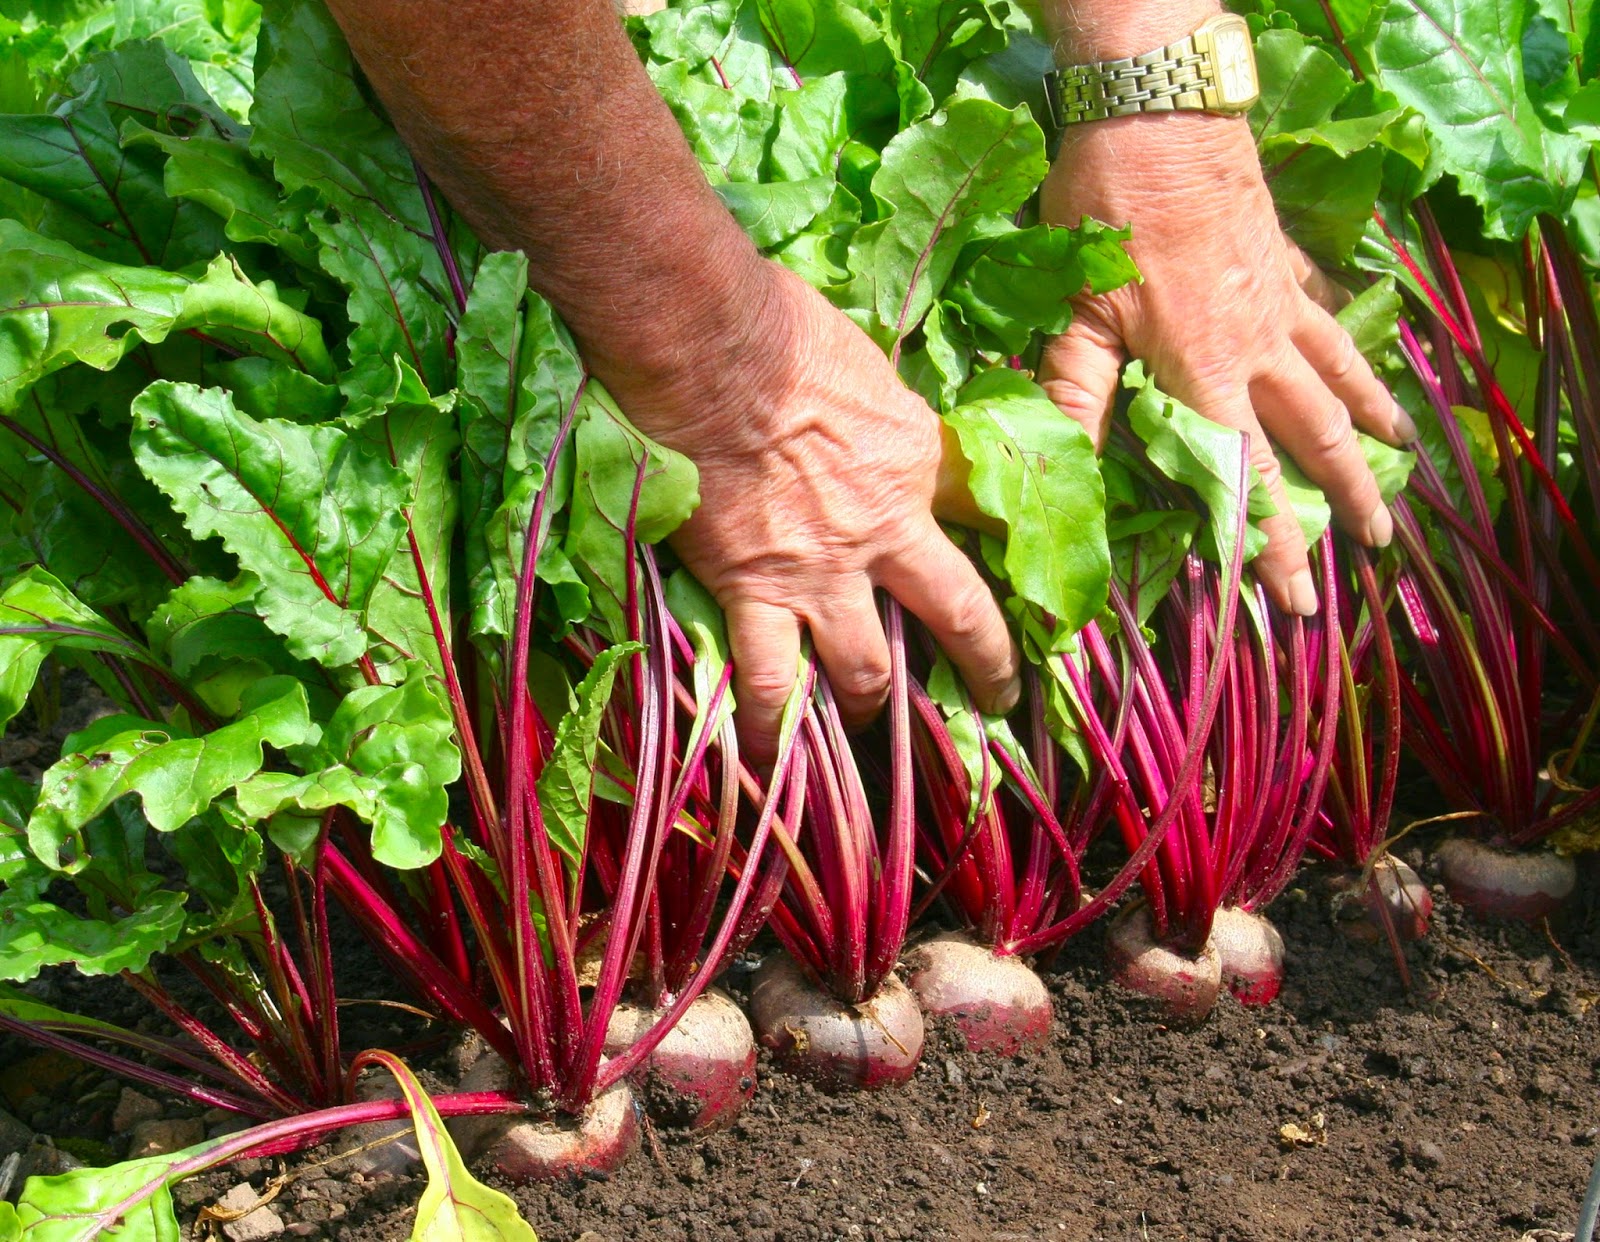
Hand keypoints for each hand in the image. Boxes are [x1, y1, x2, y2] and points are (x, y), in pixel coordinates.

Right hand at [601, 261, 1020, 762]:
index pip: (976, 522)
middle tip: (995, 701)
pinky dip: (768, 731)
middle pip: (957, 616)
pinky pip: (767, 680)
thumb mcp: (868, 369)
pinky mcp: (755, 592)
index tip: (1012, 589)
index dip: (1001, 560)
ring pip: (868, 670)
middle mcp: (887, 531)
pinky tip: (766, 765)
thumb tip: (878, 432)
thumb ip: (885, 422)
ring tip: (871, 732)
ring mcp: (824, 572)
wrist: (709, 345)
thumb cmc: (782, 332)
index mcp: (920, 465)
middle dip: (984, 668)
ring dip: (872, 709)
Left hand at [1036, 113, 1413, 613]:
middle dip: (1346, 500)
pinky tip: (1364, 359)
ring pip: (1339, 377)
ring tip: (1401, 465)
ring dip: (1371, 428)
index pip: (1248, 481)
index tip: (1295, 600)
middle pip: (1317, 437)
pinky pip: (1328, 314)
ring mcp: (1280, 300)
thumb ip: (1076, 395)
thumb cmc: (1106, 212)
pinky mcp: (1283, 259)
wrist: (1157, 110)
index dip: (1272, 547)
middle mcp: (1259, 346)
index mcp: (1207, 373)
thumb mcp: (1076, 312)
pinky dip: (1353, 344)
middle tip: (1378, 550)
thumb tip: (1060, 476)